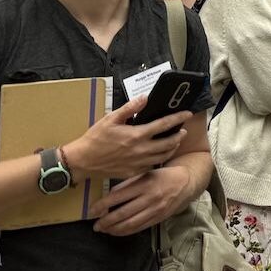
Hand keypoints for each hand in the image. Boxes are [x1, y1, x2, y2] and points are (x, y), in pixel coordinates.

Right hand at [62, 97, 188, 182]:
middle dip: (179, 136)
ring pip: (163, 156)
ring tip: (175, 142)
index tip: (187, 113)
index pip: (164, 124)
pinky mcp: (134, 172)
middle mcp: (141, 150)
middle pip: (169, 143)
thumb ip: (129, 108)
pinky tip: (159, 154)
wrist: (83, 161)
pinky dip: (159, 159)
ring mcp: (139, 163)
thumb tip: (144, 98)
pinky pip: (152, 166)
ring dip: (173, 148)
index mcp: (137, 135)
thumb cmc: (95, 139)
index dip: (178, 118)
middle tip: (183, 130)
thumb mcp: (110, 119)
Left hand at [91, 164, 196, 235]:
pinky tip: (117, 232)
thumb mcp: (144, 174)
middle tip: (95, 225)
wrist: (186, 183)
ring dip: (114, 229)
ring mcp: (155, 209)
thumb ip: (128, 184)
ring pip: (130, 224)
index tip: (92, 211)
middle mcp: (150, 197)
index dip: (102, 205)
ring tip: (104, 230)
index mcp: (144, 184)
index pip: (117, 196)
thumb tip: (108, 196)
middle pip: (122, 213)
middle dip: (106, 221)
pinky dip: (126, 232)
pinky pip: (139, 228)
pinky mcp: (159, 218)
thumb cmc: (161, 176)